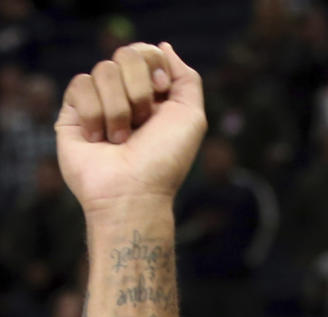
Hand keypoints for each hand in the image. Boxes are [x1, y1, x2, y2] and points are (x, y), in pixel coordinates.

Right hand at [56, 42, 206, 213]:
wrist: (132, 193)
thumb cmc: (164, 162)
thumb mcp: (191, 118)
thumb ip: (187, 79)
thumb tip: (164, 47)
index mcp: (152, 95)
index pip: (146, 52)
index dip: (153, 66)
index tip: (160, 92)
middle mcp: (125, 96)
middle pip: (125, 54)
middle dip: (138, 90)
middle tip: (141, 123)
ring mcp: (98, 102)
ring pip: (103, 70)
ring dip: (119, 109)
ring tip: (120, 140)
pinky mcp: (73, 111)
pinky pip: (80, 84)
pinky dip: (94, 114)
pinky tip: (98, 140)